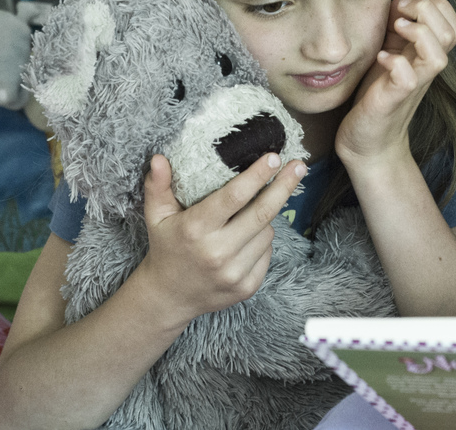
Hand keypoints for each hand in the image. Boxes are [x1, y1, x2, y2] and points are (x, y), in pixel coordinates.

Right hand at [134, 151, 306, 327]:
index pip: (234, 196)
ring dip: (265, 218)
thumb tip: (158, 158)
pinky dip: (263, 241)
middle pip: (262, 213)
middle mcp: (217, 252)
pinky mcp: (246, 287)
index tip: (274, 156)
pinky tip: (247, 238)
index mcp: (195, 229)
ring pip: (268, 232)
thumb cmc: (166, 248)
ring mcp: (234, 273)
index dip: (257, 175)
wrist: (168, 298)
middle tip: (299, 166)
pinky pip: (268, 253)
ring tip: (248, 214)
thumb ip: (157, 185)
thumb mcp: (156, 216)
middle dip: (284, 186)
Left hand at [335, 0, 455, 166]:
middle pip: (452, 34)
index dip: (438, 6)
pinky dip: (394, 62)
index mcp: (426, 56)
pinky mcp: (393, 99)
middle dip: (428, 12)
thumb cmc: (376, 95)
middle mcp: (425, 70)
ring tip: (396, 30)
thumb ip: (398, 28)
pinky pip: (407, 78)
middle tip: (401, 14)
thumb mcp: (390, 52)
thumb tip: (400, 3)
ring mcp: (412, 85)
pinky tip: (381, 57)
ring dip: (418, 34)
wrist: (368, 142)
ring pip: (438, 57)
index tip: (410, 3)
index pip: (454, 25)